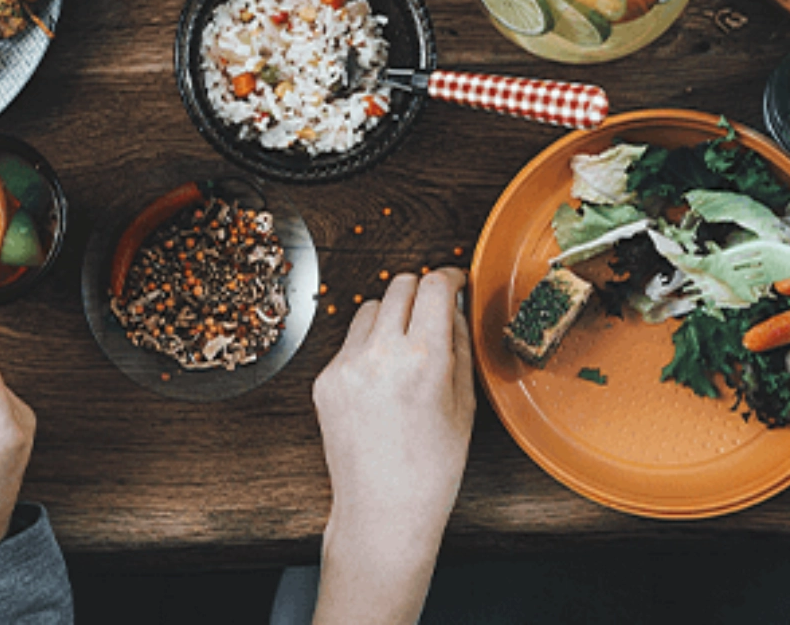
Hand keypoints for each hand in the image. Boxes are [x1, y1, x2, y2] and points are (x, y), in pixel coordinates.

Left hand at [311, 268, 474, 624]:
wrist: (383, 511)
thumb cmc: (432, 468)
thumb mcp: (464, 405)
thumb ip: (459, 345)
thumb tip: (453, 304)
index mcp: (424, 360)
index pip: (434, 287)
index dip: (448, 277)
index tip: (453, 281)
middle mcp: (381, 354)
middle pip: (400, 285)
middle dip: (420, 292)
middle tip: (431, 312)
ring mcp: (348, 365)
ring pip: (371, 307)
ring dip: (390, 317)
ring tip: (405, 352)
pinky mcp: (325, 379)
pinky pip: (350, 341)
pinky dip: (368, 347)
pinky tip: (381, 382)